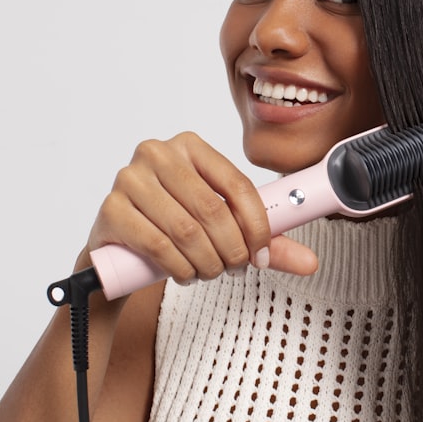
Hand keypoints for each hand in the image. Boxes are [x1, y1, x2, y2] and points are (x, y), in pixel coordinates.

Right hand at [86, 132, 317, 282]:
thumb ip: (264, 242)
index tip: (263, 255)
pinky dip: (180, 268)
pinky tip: (185, 275)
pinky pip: (158, 245)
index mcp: (191, 146)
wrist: (117, 253)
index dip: (257, 225)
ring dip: (207, 263)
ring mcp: (129, 178)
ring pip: (187, 230)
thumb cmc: (173, 230)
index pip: (238, 185)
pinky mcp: (110, 209)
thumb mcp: (221, 230)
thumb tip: (312, 262)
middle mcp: (157, 153)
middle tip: (237, 270)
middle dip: (233, 250)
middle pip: (213, 210)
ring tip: (210, 273)